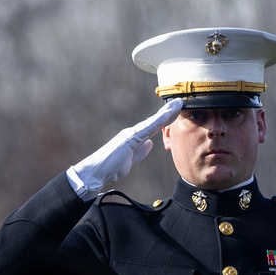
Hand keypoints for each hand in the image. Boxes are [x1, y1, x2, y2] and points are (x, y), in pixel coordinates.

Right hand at [67, 99, 182, 198]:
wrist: (95, 172)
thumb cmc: (109, 168)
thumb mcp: (130, 161)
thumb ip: (140, 152)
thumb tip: (150, 144)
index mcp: (134, 138)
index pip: (153, 127)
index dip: (165, 119)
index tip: (176, 112)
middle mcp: (133, 133)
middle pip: (155, 121)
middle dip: (168, 112)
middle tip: (180, 102)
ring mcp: (131, 134)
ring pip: (152, 122)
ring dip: (165, 113)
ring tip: (177, 104)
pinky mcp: (129, 139)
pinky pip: (147, 129)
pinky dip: (157, 121)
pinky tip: (166, 115)